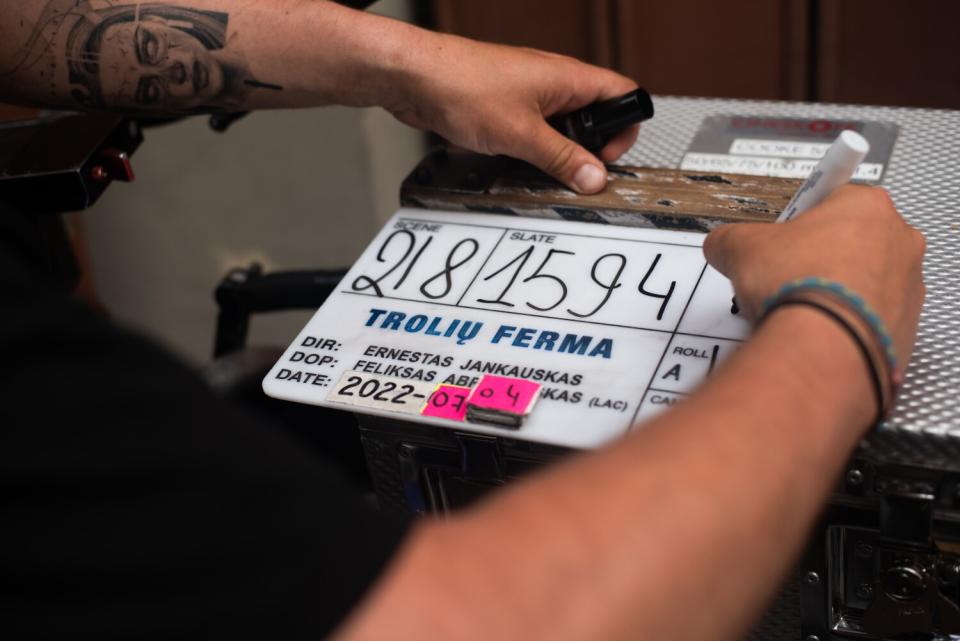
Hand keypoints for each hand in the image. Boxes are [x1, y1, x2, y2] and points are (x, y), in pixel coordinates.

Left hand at [386, 31, 638, 192]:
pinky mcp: (506, 107)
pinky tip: (512, 161)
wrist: (415, 77)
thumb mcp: (521, 134)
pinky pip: (532, 132)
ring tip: (536, 167)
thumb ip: (561, 158)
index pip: (622, 95)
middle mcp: (553, 82)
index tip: (603, 159)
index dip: (622, 129)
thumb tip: (594, 176)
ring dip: (554, 152)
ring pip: (560, 128)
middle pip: (592, 117)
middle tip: (569, 171)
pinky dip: (529, 149)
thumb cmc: (463, 85)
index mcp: (568, 78)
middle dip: (586, 148)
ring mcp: (529, 94)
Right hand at [703, 185, 925, 365]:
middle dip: (816, 257)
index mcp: (867, 205)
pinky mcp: (905, 326)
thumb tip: (722, 244)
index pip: (829, 198)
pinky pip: (869, 317)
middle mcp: (898, 240)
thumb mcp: (741, 248)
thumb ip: (730, 239)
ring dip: (831, 290)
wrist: (823, 348)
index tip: (783, 236)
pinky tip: (817, 330)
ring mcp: (908, 285)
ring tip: (798, 307)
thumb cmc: (799, 287)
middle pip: (849, 240)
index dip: (798, 220)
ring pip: (861, 281)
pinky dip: (845, 321)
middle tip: (784, 275)